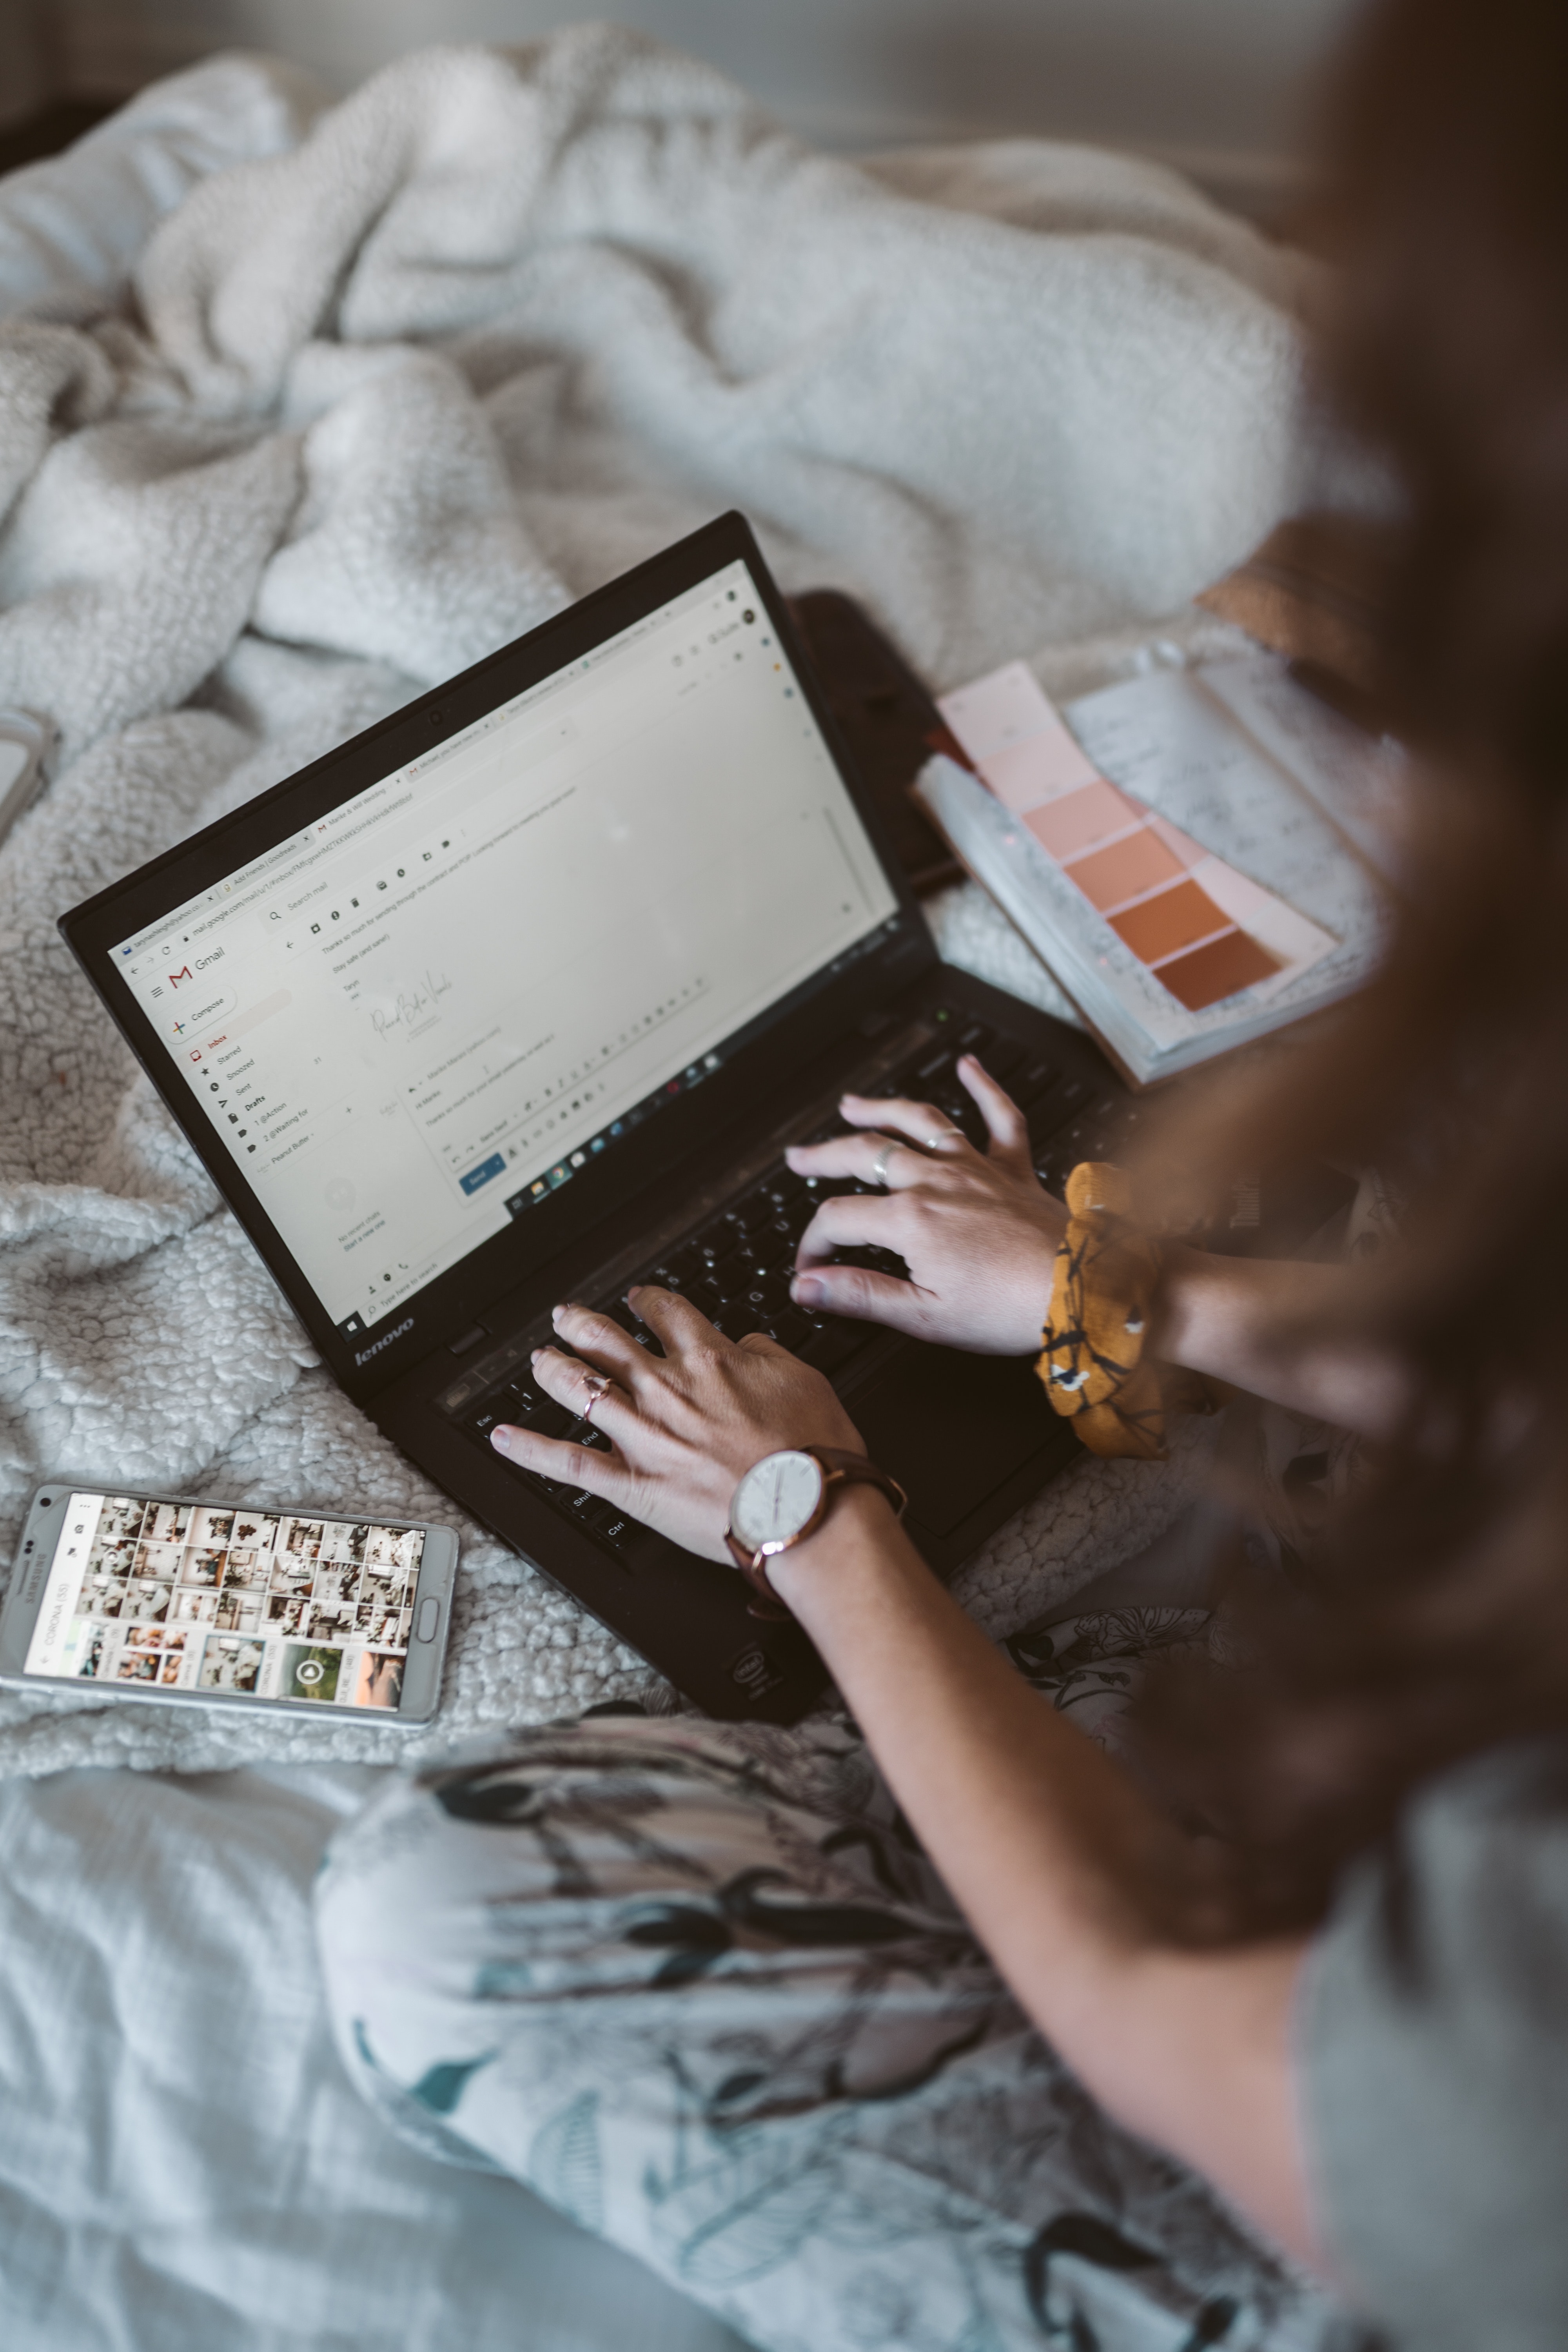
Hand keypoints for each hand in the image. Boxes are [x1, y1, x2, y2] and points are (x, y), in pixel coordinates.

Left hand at [489, 1287, 864, 1561]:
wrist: (809, 1509)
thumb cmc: (813, 1452)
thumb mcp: (803, 1379)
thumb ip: (765, 1354)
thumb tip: (745, 1343)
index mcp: (711, 1360)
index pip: (668, 1314)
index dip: (648, 1302)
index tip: (640, 1299)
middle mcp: (668, 1390)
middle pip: (609, 1343)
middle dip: (583, 1325)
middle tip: (567, 1317)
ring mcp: (645, 1437)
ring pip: (581, 1390)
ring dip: (553, 1370)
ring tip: (538, 1360)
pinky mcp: (632, 1486)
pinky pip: (569, 1464)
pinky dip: (531, 1450)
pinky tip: (502, 1437)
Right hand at [786, 1054, 1065, 1354]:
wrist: (1080, 1293)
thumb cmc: (1008, 1309)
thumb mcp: (923, 1314)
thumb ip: (860, 1295)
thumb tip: (807, 1287)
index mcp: (910, 1220)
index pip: (838, 1219)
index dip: (814, 1244)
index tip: (811, 1270)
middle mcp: (938, 1182)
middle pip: (866, 1154)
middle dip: (825, 1154)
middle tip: (799, 1157)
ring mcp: (976, 1169)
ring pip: (919, 1123)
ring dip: (882, 1109)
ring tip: (852, 1104)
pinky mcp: (1014, 1170)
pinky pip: (1001, 1117)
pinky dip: (986, 1087)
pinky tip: (970, 1065)